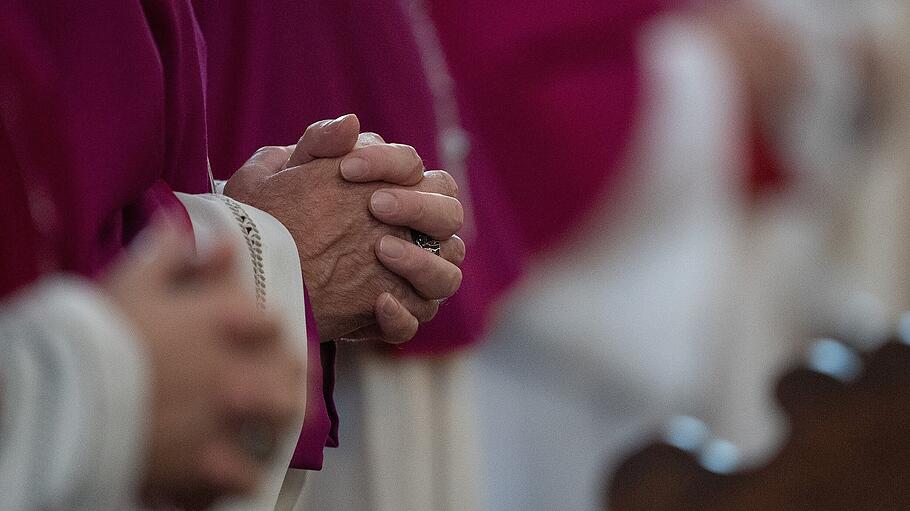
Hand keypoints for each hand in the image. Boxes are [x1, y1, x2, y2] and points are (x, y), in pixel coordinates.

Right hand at [102, 217, 303, 508]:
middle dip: (293, 375)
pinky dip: (244, 475)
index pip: (273, 321)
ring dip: (281, 421)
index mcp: (224, 317)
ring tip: (274, 427)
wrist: (64, 395)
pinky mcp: (208, 462)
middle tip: (288, 384)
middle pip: (290, 369)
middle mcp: (238, 363)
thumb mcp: (133, 280)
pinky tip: (239, 474)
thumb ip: (173, 253)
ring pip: (280, 418)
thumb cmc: (97, 333)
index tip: (269, 340)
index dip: (273, 332)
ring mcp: (228, 415)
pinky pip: (244, 475)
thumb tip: (207, 234)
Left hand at [224, 115, 464, 342]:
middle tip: (375, 205)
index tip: (346, 168)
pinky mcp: (391, 318)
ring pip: (446, 275)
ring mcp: (409, 280)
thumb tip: (351, 123)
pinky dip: (403, 314)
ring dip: (421, 261)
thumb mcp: (282, 175)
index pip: (419, 170)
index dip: (390, 164)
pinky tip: (378, 302)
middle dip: (418, 208)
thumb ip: (317, 144)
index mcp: (397, 193)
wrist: (256, 273)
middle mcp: (416, 236)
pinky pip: (416, 320)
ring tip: (380, 250)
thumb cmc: (275, 216)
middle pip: (450, 216)